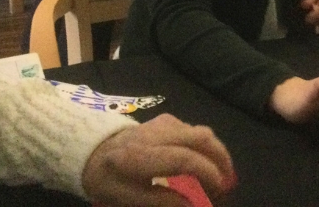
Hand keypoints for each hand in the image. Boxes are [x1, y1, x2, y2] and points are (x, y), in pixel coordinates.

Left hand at [82, 114, 236, 206]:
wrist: (90, 150)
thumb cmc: (108, 180)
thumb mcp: (128, 199)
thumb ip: (161, 202)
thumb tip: (195, 206)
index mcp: (140, 155)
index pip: (183, 158)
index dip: (206, 172)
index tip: (219, 189)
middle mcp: (154, 134)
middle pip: (199, 137)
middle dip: (220, 158)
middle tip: (228, 182)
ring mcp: (161, 123)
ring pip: (199, 131)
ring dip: (215, 151)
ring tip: (220, 174)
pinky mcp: (166, 120)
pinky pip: (193, 130)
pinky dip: (205, 146)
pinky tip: (205, 162)